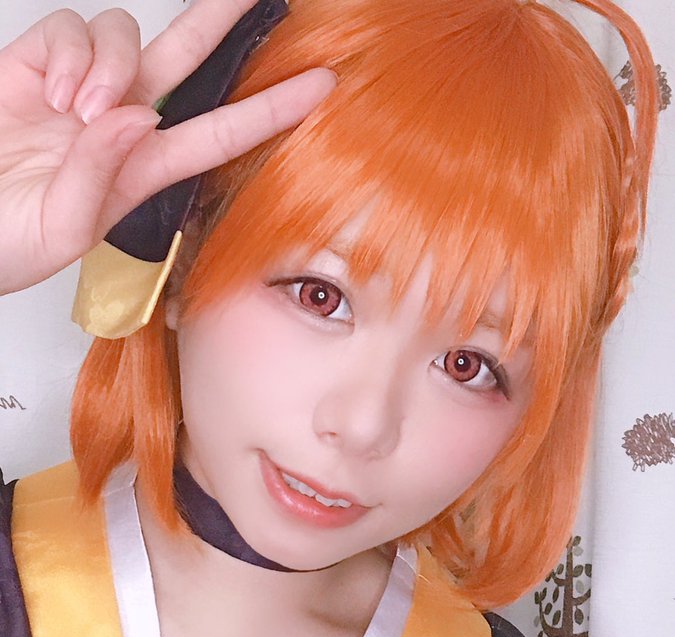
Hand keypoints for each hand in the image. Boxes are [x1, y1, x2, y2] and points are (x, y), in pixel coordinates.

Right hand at [0, 0, 335, 295]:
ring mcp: (82, 90)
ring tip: (78, 114)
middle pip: (186, 57)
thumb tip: (136, 114)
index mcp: (144, 169)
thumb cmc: (12, 241)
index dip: (271, 109)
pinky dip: (69, 56)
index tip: (321, 87)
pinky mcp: (40, 64)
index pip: (220, 132)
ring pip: (125, 36)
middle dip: (220, 19)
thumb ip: (101, 175)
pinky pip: (73, 29)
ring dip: (110, 67)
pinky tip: (52, 95)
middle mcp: (122, 123)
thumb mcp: (65, 228)